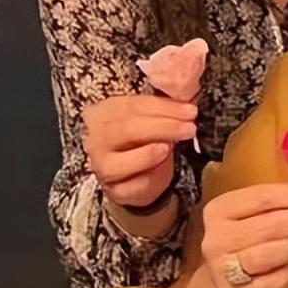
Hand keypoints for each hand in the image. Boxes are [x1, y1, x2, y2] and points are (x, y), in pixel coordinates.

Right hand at [82, 93, 196, 207]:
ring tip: (170, 147)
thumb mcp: (153, 117)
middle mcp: (97, 139)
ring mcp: (101, 166)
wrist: (138, 174)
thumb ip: (165, 106)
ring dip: (148, 154)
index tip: (190, 110)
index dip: (163, 107)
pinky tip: (162, 167)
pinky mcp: (113, 190)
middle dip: (162, 128)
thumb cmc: (145, 138)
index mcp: (105, 112)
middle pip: (126, 130)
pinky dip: (149, 178)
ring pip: (118, 163)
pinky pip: (130, 186)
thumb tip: (185, 97)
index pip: (133, 106)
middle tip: (190, 128)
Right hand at [200, 183, 287, 287]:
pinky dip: (286, 274)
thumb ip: (280, 204)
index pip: (263, 196)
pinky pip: (274, 282)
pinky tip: (287, 269)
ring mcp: (223, 269)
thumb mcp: (252, 218)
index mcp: (220, 210)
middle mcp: (217, 238)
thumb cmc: (245, 245)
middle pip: (270, 223)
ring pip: (271, 252)